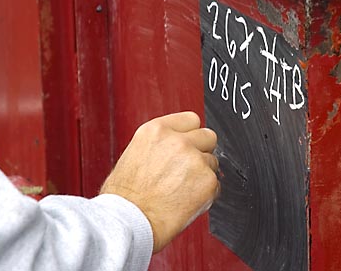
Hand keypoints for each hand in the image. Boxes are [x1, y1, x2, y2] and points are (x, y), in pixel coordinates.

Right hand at [100, 111, 219, 252]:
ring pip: (212, 162)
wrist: (128, 221)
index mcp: (157, 130)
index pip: (192, 119)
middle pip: (208, 136)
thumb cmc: (124, 196)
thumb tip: (176, 146)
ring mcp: (195, 160)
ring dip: (202, 174)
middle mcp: (178, 141)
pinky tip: (186, 201)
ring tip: (180, 190)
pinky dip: (206, 193)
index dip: (190, 134)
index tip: (188, 144)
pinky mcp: (208, 181)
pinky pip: (216, 184)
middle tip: (187, 169)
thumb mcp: (134, 154)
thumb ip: (160, 145)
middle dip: (201, 151)